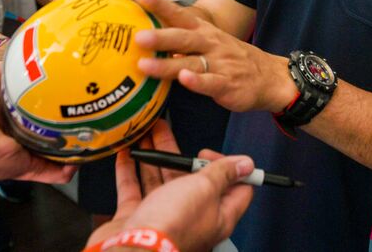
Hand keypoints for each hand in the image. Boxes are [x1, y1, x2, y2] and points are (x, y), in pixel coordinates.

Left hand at [0, 62, 75, 183]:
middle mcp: (11, 135)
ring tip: (88, 140)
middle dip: (60, 129)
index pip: (29, 111)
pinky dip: (66, 169)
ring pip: (50, 155)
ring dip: (68, 151)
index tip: (62, 99)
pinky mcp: (24, 167)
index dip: (45, 106)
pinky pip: (51, 172)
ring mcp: (18, 153)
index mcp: (1, 114)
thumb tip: (26, 66)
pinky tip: (81, 161)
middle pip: (42, 134)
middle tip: (80, 119)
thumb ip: (9, 72)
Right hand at [87, 132, 254, 251]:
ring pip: (161, 181)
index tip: (211, 153)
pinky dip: (129, 170)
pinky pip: (134, 189)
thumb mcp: (205, 189)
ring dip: (154, 156)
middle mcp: (192, 217)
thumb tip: (245, 164)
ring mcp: (163, 217)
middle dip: (181, 155)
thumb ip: (223, 174)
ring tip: (147, 133)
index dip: (227, 167)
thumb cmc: (172, 224)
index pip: (234, 188)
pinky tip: (126, 155)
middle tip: (169, 132)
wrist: (134, 248)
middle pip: (191, 180)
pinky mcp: (137, 218)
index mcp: (217, 215)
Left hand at [132, 0, 295, 113]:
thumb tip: (147, 26)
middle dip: (160, 36)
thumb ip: (179, 33)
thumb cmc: (229, 56)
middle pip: (183, 37)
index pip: (179, 14)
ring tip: (145, 65)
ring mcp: (219, 64)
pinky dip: (197, 82)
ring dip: (167, 65)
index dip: (159, 5)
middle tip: (138, 37)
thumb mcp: (208, 38)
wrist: (268, 76)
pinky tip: (184, 80)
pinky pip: (210, 83)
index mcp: (203, 30)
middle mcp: (210, 43)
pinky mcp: (226, 84)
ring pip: (191, 62)